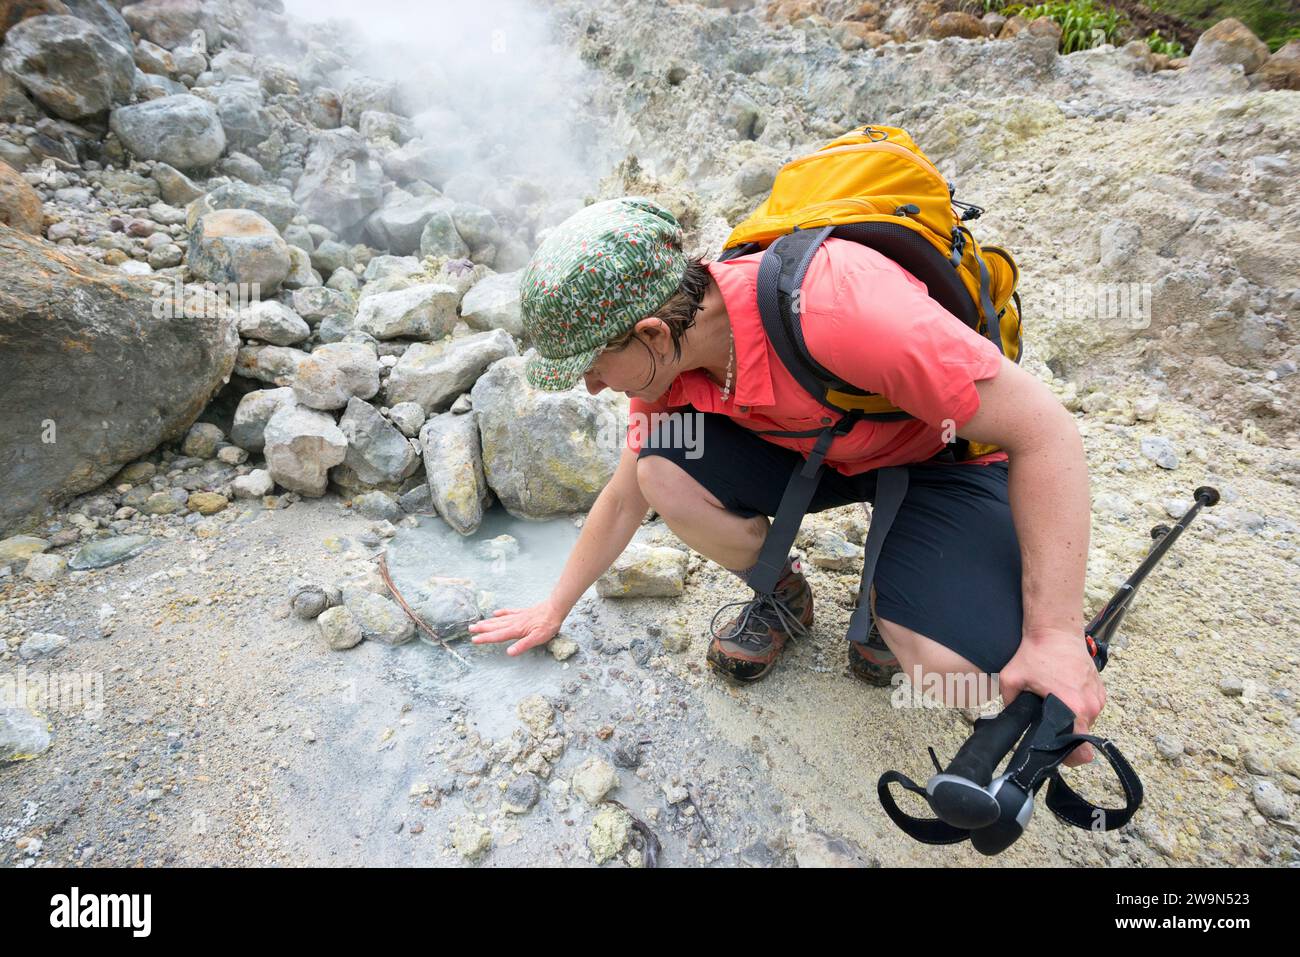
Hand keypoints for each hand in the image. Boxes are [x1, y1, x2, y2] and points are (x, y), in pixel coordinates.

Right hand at [467, 598, 565, 656]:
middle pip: (495, 626)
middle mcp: (514, 623)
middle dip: (482, 629)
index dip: (485, 638)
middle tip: (470, 629)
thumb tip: (509, 653)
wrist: (555, 608)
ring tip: (478, 623)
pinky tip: (495, 613)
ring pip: (499, 620)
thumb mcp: (537, 638)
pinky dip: (501, 613)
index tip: (474, 640)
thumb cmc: (548, 625)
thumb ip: (523, 645)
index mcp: (516, 630)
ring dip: (488, 622)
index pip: (497, 636)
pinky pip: (509, 612)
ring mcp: (518, 616)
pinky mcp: (523, 612)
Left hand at [998, 626, 1105, 766]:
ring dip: (1071, 719)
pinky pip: (1089, 708)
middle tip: (1047, 725)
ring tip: (1054, 705)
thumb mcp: (1012, 679)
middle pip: (1080, 736)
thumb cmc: (1036, 652)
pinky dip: (1077, 707)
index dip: (1068, 756)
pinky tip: (1062, 695)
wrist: (1055, 629)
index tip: (1057, 754)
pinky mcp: (1099, 689)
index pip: (1081, 749)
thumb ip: (1009, 705)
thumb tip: (1008, 722)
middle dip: (1064, 735)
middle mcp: (1091, 706)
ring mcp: (1098, 697)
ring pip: (1085, 722)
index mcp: (1074, 707)